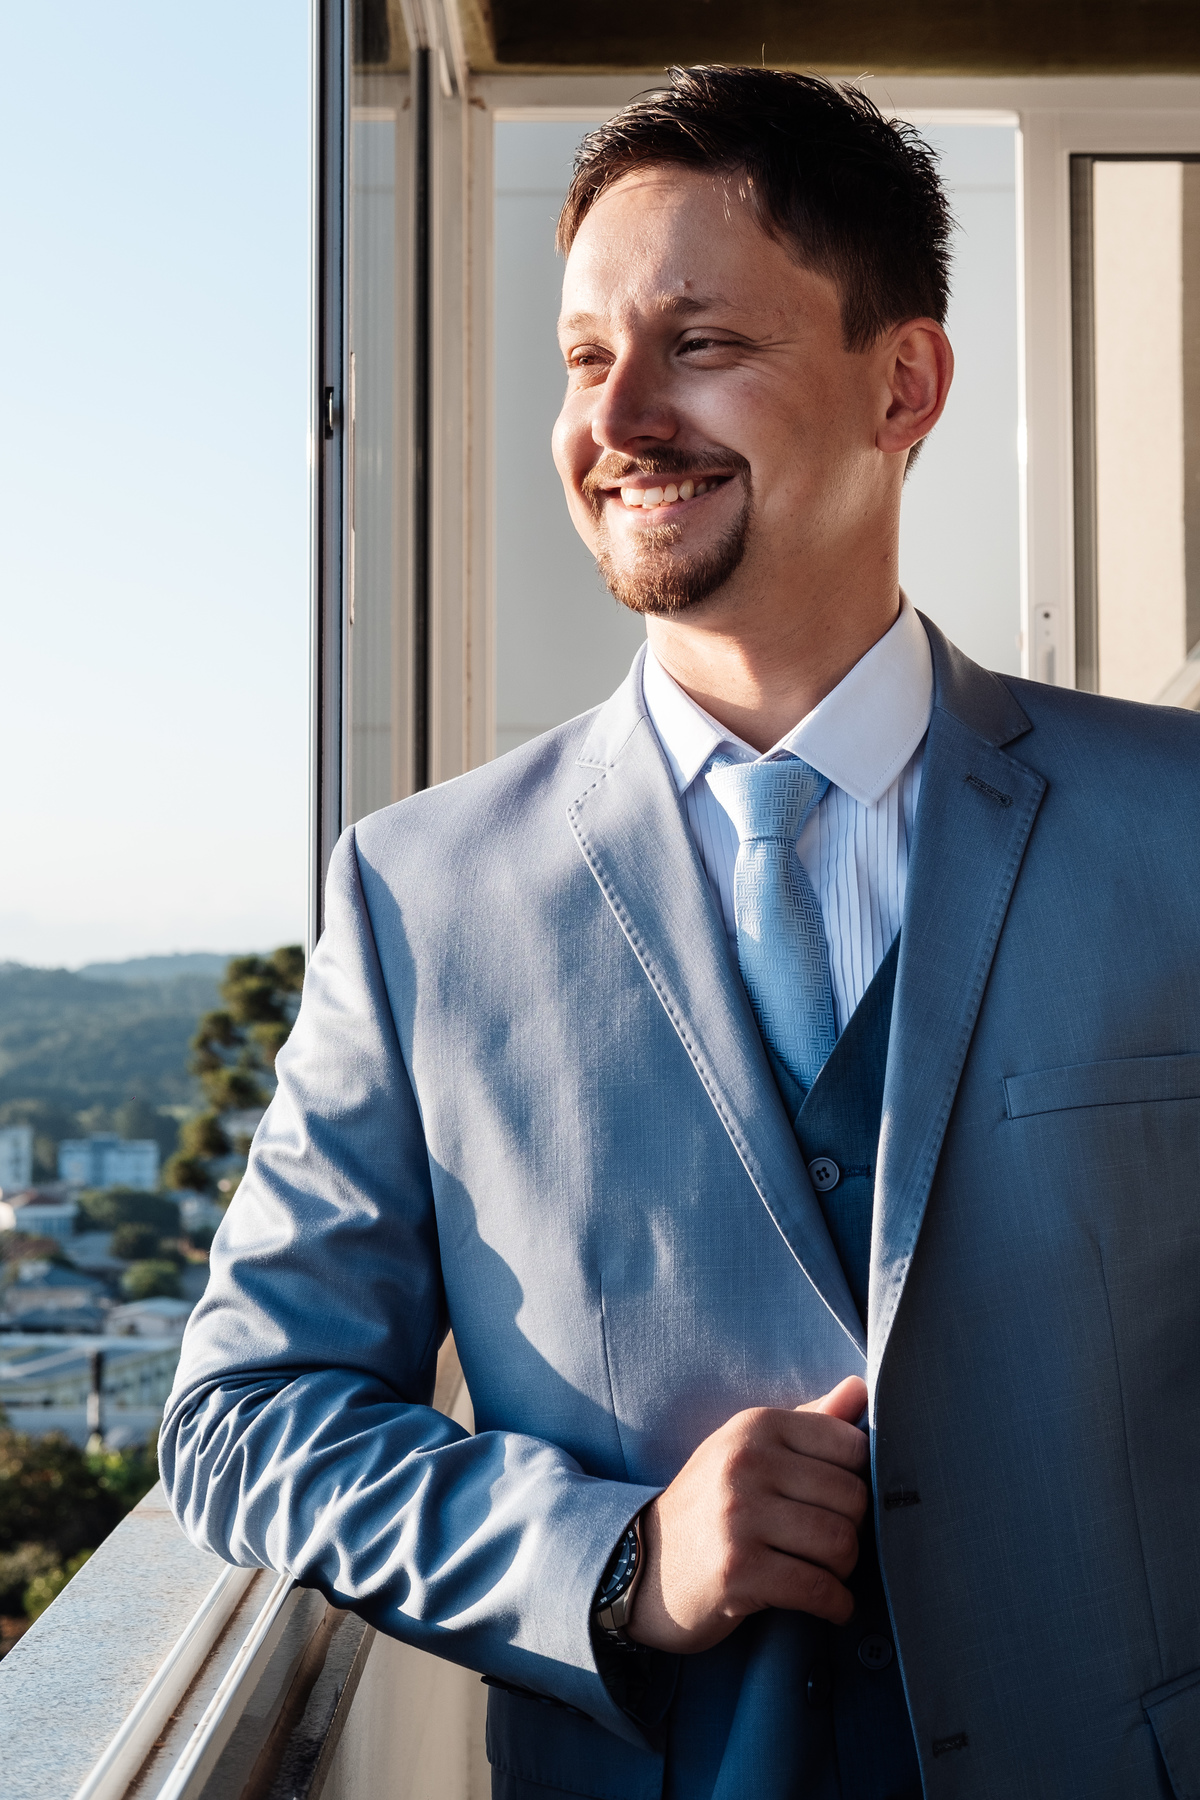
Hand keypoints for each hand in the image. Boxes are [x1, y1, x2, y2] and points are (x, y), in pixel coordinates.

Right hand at [627, 1376, 868, 1653]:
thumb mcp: (751, 1449)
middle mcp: (746, 1463)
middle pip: (852, 1498)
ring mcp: (739, 1517)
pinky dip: (837, 1604)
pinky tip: (831, 1605)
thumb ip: (810, 1419)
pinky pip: (819, 1589)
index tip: (839, 1502)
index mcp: (755, 1426)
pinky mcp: (738, 1571)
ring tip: (828, 1573)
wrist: (643, 1565)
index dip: (858, 1480)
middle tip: (834, 1545)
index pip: (851, 1447)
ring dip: (845, 1570)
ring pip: (841, 1544)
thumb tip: (861, 1388)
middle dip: (855, 1530)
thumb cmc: (712, 1504)